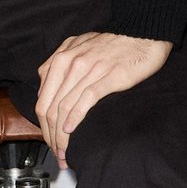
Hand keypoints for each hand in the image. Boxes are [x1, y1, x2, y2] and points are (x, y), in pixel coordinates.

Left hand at [36, 32, 172, 163]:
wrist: (144, 33)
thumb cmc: (113, 44)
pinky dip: (74, 119)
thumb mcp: (79, 49)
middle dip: (50, 136)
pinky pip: (85, 100)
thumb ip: (62, 67)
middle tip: (57, 154)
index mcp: (61, 58)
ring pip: (64, 107)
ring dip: (61, 135)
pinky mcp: (109, 76)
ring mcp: (89, 69)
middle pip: (50, 107)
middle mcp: (71, 62)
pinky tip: (71, 132)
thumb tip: (50, 91)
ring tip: (65, 153)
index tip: (50, 141)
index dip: (43, 125)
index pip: (43, 99)